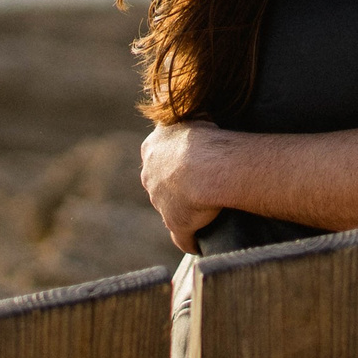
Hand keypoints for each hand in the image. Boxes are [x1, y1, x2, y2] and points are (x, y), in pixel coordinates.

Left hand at [140, 120, 226, 251]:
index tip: (192, 160)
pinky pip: (183, 237)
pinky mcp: (176, 224)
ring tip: (206, 212)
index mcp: (152, 149)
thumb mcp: (197, 116)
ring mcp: (160, 202)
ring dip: (184, 211)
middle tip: (200, 184)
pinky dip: (191, 241)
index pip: (158, 155)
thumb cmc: (206, 137)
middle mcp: (150, 175)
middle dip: (174, 185)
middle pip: (159, 183)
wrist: (207, 165)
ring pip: (169, 208)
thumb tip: (194, 112)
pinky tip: (201, 245)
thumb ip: (193, 118)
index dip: (175, 159)